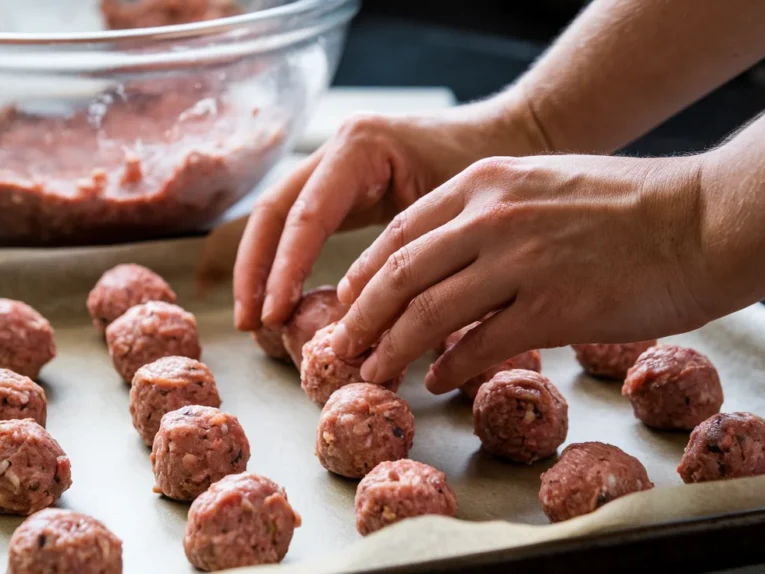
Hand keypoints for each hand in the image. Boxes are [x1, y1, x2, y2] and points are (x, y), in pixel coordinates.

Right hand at [232, 102, 548, 330]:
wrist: (515, 134)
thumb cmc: (496, 169)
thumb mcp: (454, 213)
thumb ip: (411, 261)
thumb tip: (381, 331)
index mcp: (361, 147)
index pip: (306, 214)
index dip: (284, 269)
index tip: (273, 317)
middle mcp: (338, 149)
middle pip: (274, 211)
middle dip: (256, 270)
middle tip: (249, 325)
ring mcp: (335, 163)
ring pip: (278, 216)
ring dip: (262, 269)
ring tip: (254, 322)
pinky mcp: (342, 184)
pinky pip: (300, 223)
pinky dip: (286, 262)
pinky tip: (283, 301)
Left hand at [328, 153, 712, 393]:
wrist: (705, 219)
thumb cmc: (632, 204)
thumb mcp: (545, 185)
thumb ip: (491, 214)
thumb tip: (450, 260)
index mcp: (487, 181)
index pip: (401, 230)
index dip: (365, 273)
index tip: (348, 301)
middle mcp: (493, 215)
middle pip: (400, 273)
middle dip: (362, 315)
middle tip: (343, 347)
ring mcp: (521, 261)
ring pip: (428, 312)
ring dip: (392, 348)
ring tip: (374, 372)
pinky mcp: (553, 306)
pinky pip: (481, 345)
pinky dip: (449, 367)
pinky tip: (436, 381)